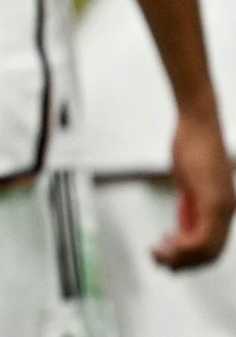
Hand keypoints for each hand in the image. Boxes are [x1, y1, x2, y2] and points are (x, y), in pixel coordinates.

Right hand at [155, 107, 234, 268]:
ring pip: (206, 250)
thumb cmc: (193, 146)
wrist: (199, 122)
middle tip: (159, 261)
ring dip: (180, 257)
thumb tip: (183, 227)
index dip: (189, 258)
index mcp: (222, 209)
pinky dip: (183, 246)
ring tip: (158, 254)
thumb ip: (190, 205)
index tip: (166, 254)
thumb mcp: (189, 181)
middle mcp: (227, 211)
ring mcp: (223, 207)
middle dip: (183, 263)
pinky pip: (203, 237)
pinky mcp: (215, 201)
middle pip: (209, 254)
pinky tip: (165, 241)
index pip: (211, 247)